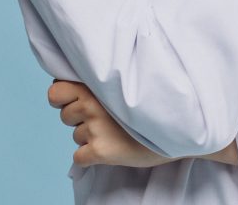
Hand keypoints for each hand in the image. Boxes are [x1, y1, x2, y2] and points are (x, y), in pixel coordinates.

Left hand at [47, 79, 237, 167]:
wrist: (181, 128)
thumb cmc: (155, 102)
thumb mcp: (130, 81)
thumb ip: (103, 80)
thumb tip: (78, 83)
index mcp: (97, 84)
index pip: (56, 90)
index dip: (64, 96)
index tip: (79, 98)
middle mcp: (92, 104)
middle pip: (64, 114)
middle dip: (76, 116)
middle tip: (101, 116)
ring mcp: (95, 128)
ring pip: (75, 135)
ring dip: (89, 135)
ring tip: (114, 130)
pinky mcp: (100, 151)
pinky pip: (79, 157)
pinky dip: (90, 156)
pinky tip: (111, 148)